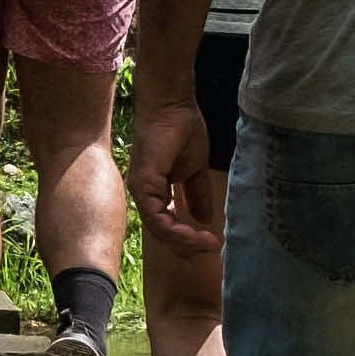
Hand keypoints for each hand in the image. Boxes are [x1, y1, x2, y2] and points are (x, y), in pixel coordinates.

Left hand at [132, 92, 218, 252]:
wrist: (173, 106)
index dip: (189, 239)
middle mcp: (145, 195)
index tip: (213, 242)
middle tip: (212, 249)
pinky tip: (195, 233)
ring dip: (185, 241)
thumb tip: (205, 219)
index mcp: (155, 193)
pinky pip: (157, 219)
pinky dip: (177, 231)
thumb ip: (197, 194)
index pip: (168, 226)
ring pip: (160, 231)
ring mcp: (141, 191)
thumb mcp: (195, 170)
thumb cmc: (182, 130)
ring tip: (208, 243)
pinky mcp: (143, 185)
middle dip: (188, 247)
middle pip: (163, 234)